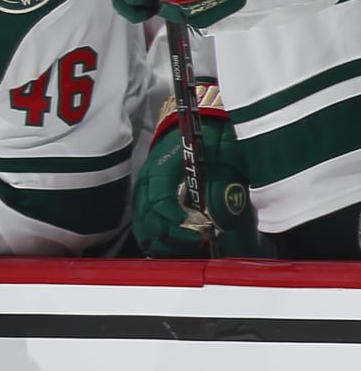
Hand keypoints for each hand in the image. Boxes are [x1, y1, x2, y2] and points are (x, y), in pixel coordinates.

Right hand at [131, 84, 267, 255]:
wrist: (199, 120)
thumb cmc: (211, 135)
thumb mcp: (226, 152)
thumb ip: (225, 183)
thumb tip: (221, 219)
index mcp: (161, 167)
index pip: (157, 201)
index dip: (176, 222)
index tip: (202, 234)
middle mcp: (147, 182)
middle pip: (146, 220)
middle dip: (172, 239)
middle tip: (200, 245)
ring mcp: (145, 192)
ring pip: (144, 227)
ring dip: (165, 245)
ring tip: (192, 250)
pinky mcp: (149, 200)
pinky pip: (146, 227)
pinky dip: (160, 242)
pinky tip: (180, 248)